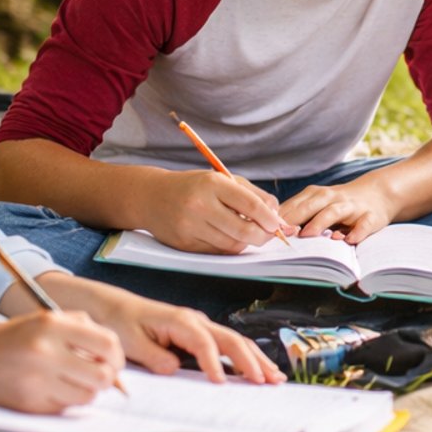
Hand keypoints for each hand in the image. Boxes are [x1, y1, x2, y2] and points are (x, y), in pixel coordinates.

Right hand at [0, 309, 125, 413]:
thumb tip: (115, 355)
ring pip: (88, 396)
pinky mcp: (28, 404)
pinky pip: (66, 408)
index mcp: (52, 326)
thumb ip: (85, 329)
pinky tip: (52, 390)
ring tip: (74, 382)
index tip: (111, 360)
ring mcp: (36, 381)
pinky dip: (66, 401)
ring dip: (87, 391)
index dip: (116, 356)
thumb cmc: (14, 338)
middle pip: (103, 375)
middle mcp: (45, 352)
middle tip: (97, 374)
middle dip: (107, 377)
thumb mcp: (46, 319)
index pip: (108, 344)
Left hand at [54, 275, 283, 384]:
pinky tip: (259, 371)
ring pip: (236, 342)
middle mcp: (196, 321)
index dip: (214, 363)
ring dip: (257, 359)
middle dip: (251, 360)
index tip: (220, 383)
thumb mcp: (130, 341)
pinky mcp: (200, 335)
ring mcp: (201, 327)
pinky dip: (247, 358)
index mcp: (180, 321)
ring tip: (275, 378)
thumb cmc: (121, 323)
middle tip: (266, 382)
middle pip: (231, 340)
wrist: (115, 308)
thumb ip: (154, 356)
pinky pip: (229, 346)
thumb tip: (176, 369)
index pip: (204, 344)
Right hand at [146, 169, 290, 253]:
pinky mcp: (184, 244)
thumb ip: (252, 194)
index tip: (280, 225)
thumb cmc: (194, 187)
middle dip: (263, 236)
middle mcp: (199, 205)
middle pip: (243, 231)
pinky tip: (228, 236)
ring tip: (248, 232)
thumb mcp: (222, 179)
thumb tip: (277, 214)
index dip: (269, 218)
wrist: (151, 197)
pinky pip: (217, 251)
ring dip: (246, 242)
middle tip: (270, 234)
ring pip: (232, 245)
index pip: (250, 204)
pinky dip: (229, 246)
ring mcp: (190, 227)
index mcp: (211, 184)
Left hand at [278, 177, 394, 244]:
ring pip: (334, 212)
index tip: (263, 229)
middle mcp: (332, 198)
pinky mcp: (370, 216)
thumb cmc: (339, 203)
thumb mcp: (317, 203)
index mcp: (315, 194)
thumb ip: (297, 214)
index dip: (279, 217)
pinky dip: (357, 231)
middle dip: (295, 218)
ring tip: (308, 235)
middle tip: (281, 233)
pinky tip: (349, 240)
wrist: (378, 193)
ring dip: (320, 222)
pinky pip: (363, 224)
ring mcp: (351, 207)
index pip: (294, 205)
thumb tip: (267, 229)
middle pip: (311, 205)